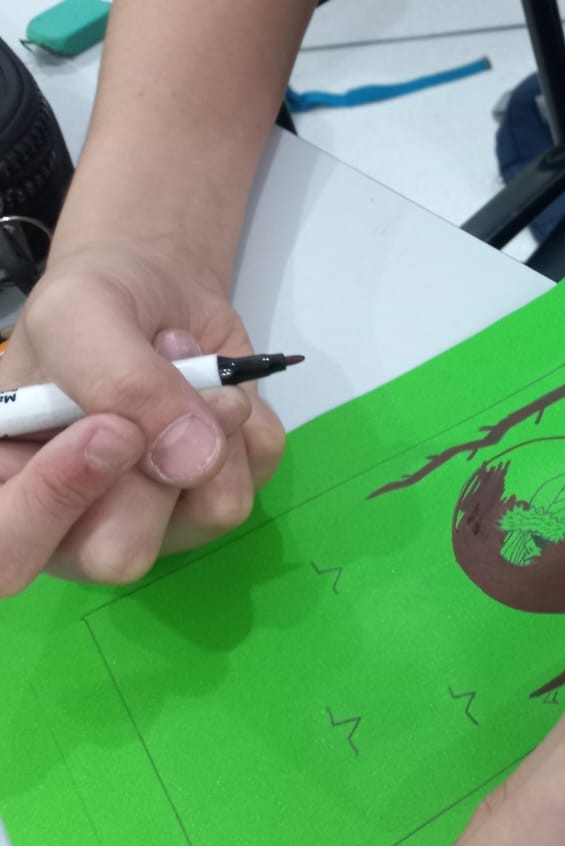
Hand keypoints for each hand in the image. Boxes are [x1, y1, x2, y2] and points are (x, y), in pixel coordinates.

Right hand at [0, 237, 284, 587]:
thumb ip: (119, 382)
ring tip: (180, 370)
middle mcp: (81, 526)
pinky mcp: (221, 499)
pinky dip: (246, 420)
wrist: (160, 290)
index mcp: (14, 487)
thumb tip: (191, 462)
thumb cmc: (94, 304)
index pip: (11, 554)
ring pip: (214, 512)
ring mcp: (161, 523)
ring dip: (213, 423)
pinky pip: (258, 475)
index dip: (53, 502)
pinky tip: (211, 389)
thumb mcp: (78, 315)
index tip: (106, 430)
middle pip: (121, 555)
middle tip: (154, 382)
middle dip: (153, 465)